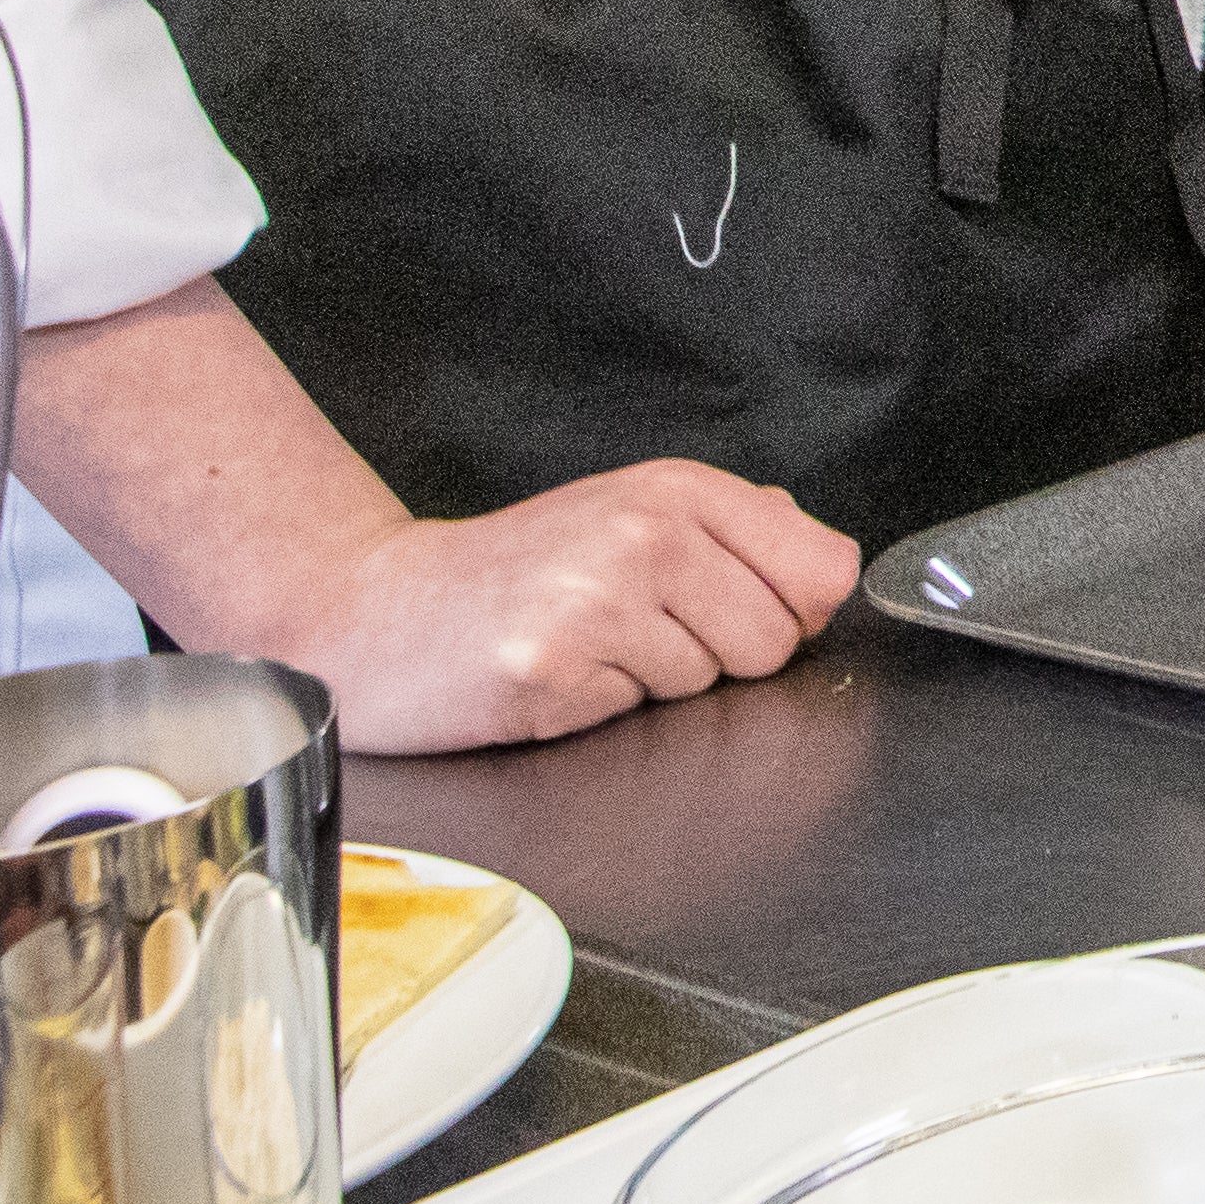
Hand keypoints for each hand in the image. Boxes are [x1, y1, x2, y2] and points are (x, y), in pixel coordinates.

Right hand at [287, 463, 858, 753]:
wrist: (377, 609)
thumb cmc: (512, 572)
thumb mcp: (630, 517)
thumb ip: (736, 532)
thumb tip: (827, 565)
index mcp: (678, 490)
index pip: (822, 568)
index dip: (791, 610)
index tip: (734, 609)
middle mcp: (647, 531)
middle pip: (776, 640)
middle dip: (716, 655)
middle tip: (634, 632)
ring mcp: (600, 597)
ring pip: (711, 682)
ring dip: (653, 684)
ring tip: (586, 647)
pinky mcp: (554, 666)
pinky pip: (637, 713)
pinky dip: (600, 707)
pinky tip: (552, 675)